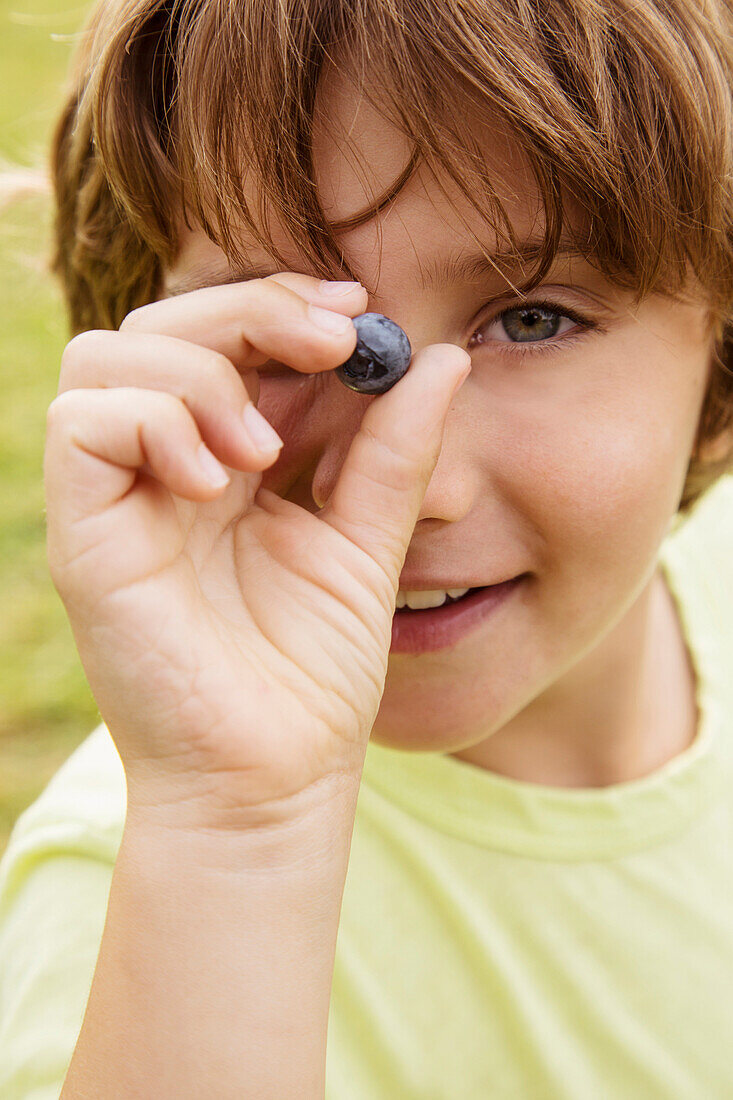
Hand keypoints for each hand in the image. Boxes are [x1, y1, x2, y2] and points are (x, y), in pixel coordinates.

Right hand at [44, 273, 470, 830]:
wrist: (274, 778)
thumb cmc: (313, 674)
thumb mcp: (368, 543)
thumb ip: (396, 452)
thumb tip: (443, 357)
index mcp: (223, 460)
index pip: (224, 336)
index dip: (279, 300)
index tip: (354, 310)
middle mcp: (161, 466)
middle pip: (165, 325)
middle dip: (248, 312)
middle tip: (327, 342)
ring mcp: (118, 499)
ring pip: (109, 356)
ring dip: (199, 373)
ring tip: (262, 452)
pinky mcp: (84, 536)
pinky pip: (83, 425)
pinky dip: (152, 425)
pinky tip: (214, 483)